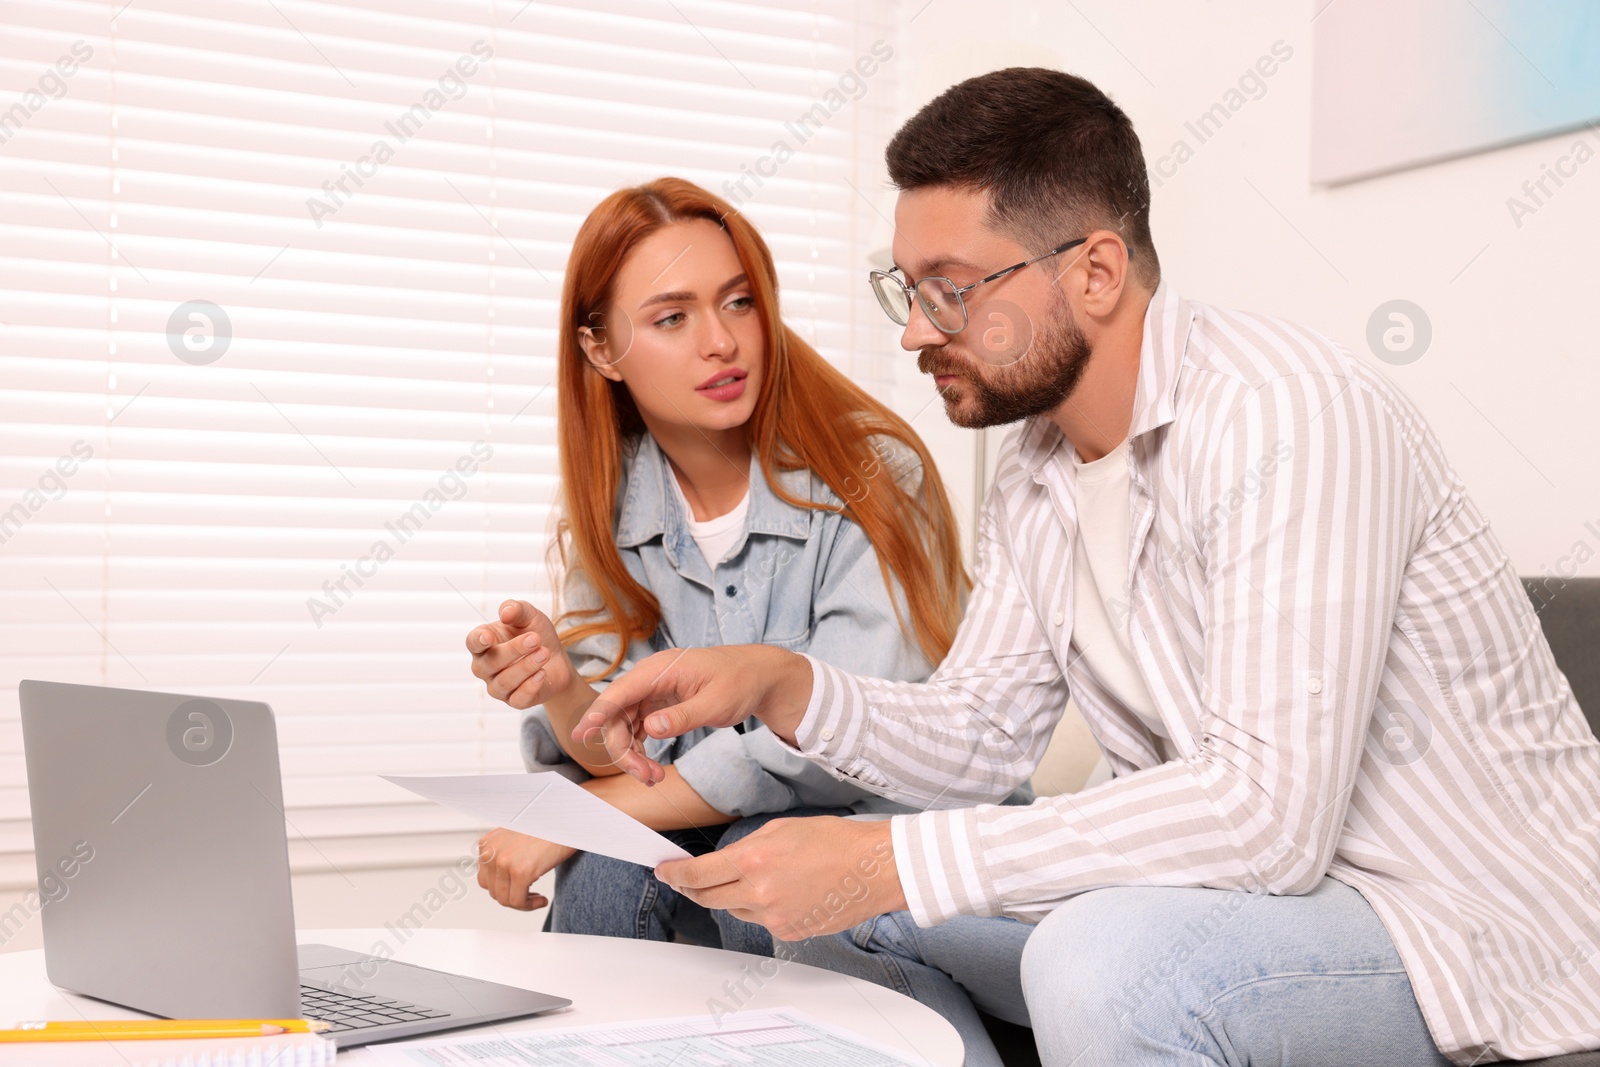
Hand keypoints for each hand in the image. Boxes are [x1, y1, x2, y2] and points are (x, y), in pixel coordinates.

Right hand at [467, 600, 574, 710]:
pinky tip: (542, 673)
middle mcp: (485, 667)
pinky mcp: (515, 701)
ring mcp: (498, 686)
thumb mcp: (530, 616)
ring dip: (526, 666)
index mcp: (483, 643)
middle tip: (536, 639)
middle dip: (514, 650)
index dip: (479, 641)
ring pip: (505, 682)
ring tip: (545, 653)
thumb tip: (505, 613)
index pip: (473, 642)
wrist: (557, 659)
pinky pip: (518, 699)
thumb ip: (516, 609)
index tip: (488, 637)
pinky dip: (530, 686)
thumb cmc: (536, 635)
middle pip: (490, 663)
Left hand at [476, 828, 574, 910]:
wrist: (567, 819)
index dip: (504, 888)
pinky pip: (519, 901)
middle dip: (513, 896)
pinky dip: (531, 905)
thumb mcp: (516, 838)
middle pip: (494, 891)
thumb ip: (504, 856)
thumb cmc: (548, 828)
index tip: (519, 889)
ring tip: (538, 897)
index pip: (485, 879)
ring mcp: (504, 862)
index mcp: (488, 843)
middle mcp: (491, 852)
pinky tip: (542, 899)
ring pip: (505, 899)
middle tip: (531, 895)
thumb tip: (504, 882)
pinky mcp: (520, 872)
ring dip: (523, 903)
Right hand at [573, 645, 806, 784]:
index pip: (620, 692)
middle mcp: (652, 677)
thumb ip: (682, 717)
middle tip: (646, 778)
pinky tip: (651, 767)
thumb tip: (650, 728)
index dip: (597, 714)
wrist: (760, 675)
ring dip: (632, 753)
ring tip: (653, 778)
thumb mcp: (715, 703)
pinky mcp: (661, 702)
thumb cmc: (740, 681)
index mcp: (662, 669)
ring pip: (626, 723)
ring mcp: (655, 689)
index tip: (581, 735)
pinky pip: (639, 726)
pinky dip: (641, 747)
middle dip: (624, 749)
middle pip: (618, 714)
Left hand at [655, 817, 906, 939]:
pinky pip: (761, 921)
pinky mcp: (788, 932)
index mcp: (754, 859)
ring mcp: (774, 917)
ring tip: (759, 877)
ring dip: (733, 896)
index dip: (675, 874)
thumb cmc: (834, 841)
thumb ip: (746, 847)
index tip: (665, 871)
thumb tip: (722, 861)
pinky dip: (763, 907)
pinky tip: (786, 891)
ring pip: (735, 909)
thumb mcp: (781, 829)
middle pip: (708, 898)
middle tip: (685, 879)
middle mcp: (759, 892)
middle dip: (693, 888)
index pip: (698, 874)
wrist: (873, 869)